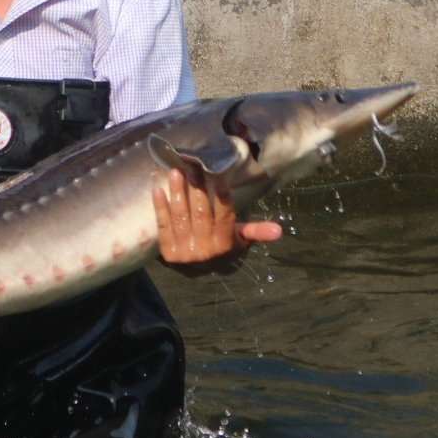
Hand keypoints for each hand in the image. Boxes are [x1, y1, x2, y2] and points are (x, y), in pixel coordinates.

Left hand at [152, 167, 281, 275]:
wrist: (194, 271)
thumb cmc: (221, 248)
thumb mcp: (240, 241)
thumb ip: (257, 232)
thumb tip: (280, 230)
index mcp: (224, 244)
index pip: (224, 216)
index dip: (222, 195)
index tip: (218, 174)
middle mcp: (205, 248)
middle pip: (200, 214)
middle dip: (197, 188)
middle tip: (193, 166)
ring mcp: (184, 250)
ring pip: (181, 217)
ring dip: (178, 193)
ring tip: (177, 172)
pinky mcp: (167, 252)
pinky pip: (163, 226)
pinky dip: (160, 208)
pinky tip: (158, 190)